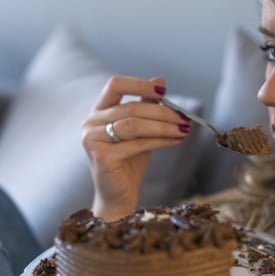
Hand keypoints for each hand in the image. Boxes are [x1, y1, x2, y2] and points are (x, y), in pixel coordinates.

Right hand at [81, 75, 190, 220]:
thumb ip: (146, 106)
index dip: (139, 85)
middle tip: (184, 118)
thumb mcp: (140, 130)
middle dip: (162, 112)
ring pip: (134, 125)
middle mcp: (91, 123)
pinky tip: (176, 141)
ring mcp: (93, 139)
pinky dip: (161, 141)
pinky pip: (137, 144)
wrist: (118, 195)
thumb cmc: (128, 161)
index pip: (115, 85)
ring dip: (164, 126)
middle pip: (130, 108)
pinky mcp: (102, 156)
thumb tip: (159, 81)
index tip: (163, 92)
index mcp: (98, 111)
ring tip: (183, 129)